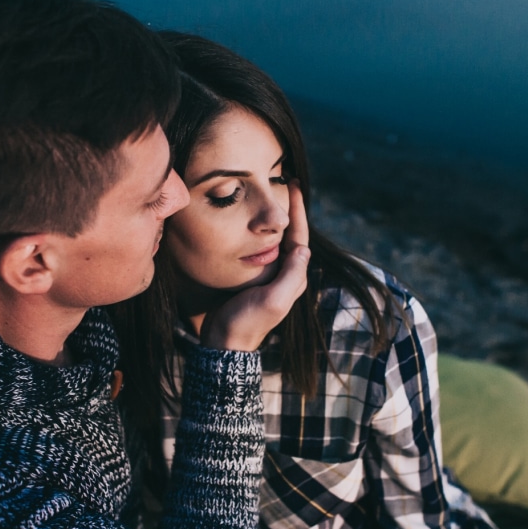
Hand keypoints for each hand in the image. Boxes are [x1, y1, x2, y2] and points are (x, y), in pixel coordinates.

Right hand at [199, 181, 309, 351]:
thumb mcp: (273, 299)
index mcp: (293, 278)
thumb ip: (291, 276)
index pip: (300, 238)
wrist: (224, 342)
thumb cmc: (247, 321)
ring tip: (272, 198)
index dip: (299, 211)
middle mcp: (286, 276)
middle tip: (285, 186)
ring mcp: (270, 278)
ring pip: (277, 242)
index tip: (294, 186)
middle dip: (290, 212)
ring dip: (276, 220)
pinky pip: (261, 251)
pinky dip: (260, 234)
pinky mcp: (255, 281)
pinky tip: (251, 225)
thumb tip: (303, 249)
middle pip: (292, 237)